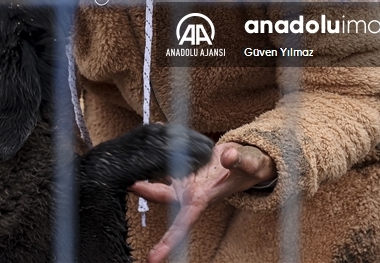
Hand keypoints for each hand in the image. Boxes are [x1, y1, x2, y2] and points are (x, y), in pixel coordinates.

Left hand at [130, 142, 275, 262]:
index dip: (168, 240)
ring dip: (146, 166)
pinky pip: (165, 157)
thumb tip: (228, 156)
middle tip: (128, 182)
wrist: (245, 160)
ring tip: (135, 150)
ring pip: (158, 174)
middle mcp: (188, 191)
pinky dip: (159, 146)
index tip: (153, 257)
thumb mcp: (251, 166)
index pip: (182, 223)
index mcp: (202, 199)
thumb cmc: (248, 170)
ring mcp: (182, 178)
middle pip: (161, 195)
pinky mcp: (180, 164)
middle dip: (143, 190)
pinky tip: (157, 129)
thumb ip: (241, 162)